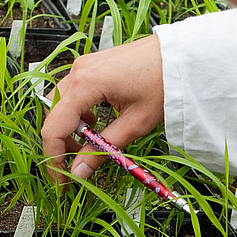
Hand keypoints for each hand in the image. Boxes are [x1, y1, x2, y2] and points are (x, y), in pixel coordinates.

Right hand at [41, 35, 164, 185]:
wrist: (183, 56)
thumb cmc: (165, 83)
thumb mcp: (135, 123)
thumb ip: (102, 149)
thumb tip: (79, 172)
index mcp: (86, 83)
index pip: (54, 128)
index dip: (54, 158)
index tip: (61, 180)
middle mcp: (78, 71)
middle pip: (53, 115)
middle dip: (60, 144)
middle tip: (76, 166)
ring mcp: (83, 65)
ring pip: (60, 104)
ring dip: (68, 128)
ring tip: (88, 145)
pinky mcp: (91, 66)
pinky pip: (72, 93)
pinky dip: (77, 112)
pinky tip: (95, 123)